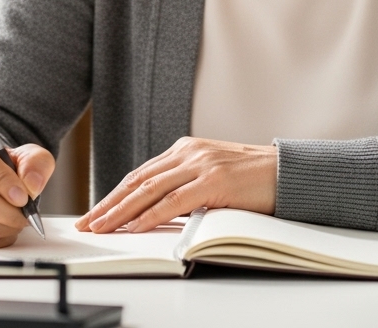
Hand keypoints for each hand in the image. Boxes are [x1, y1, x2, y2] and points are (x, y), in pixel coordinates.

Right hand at [0, 132, 53, 247]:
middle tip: (25, 216)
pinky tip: (4, 229)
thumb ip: (36, 163)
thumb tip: (32, 184)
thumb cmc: (3, 166)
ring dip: (3, 228)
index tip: (23, 197)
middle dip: (7, 212)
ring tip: (17, 222)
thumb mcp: (26, 155)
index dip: (2, 180)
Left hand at [75, 136, 275, 233]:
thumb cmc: (253, 180)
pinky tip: (134, 228)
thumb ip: (185, 186)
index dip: (114, 195)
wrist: (289, 173)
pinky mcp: (214, 180)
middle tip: (87, 224)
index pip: (140, 175)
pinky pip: (174, 201)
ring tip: (101, 228)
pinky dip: (150, 216)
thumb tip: (156, 210)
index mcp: (185, 149)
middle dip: (108, 204)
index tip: (95, 212)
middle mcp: (188, 152)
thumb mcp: (212, 177)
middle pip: (138, 181)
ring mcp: (201, 164)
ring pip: (149, 190)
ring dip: (121, 212)